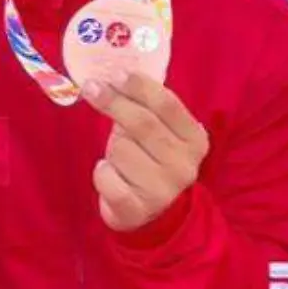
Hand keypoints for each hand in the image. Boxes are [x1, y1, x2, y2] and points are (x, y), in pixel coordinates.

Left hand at [82, 74, 209, 232]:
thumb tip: (113, 75)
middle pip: (142, 124)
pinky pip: (106, 177)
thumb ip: (147, 107)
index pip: (168, 105)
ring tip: (119, 156)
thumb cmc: (153, 160)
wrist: (156, 214)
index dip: (140, 86)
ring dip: (111, 147)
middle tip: (92, 87)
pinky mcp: (136, 209)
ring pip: (120, 149)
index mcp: (195, 140)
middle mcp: (184, 166)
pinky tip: (109, 173)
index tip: (116, 74)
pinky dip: (101, 171)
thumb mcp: (162, 132)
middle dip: (114, 102)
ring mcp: (162, 190)